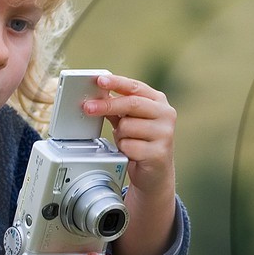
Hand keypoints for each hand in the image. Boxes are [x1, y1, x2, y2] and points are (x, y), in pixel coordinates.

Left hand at [83, 73, 175, 198]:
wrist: (156, 173)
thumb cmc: (141, 143)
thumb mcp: (130, 120)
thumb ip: (117, 107)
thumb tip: (97, 95)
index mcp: (158, 102)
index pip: (135, 87)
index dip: (116, 82)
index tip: (100, 80)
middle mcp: (166, 114)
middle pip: (131, 104)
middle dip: (106, 105)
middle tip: (88, 108)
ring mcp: (165, 133)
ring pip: (127, 126)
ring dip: (120, 135)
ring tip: (127, 141)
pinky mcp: (159, 152)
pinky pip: (129, 146)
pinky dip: (124, 149)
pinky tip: (132, 153)